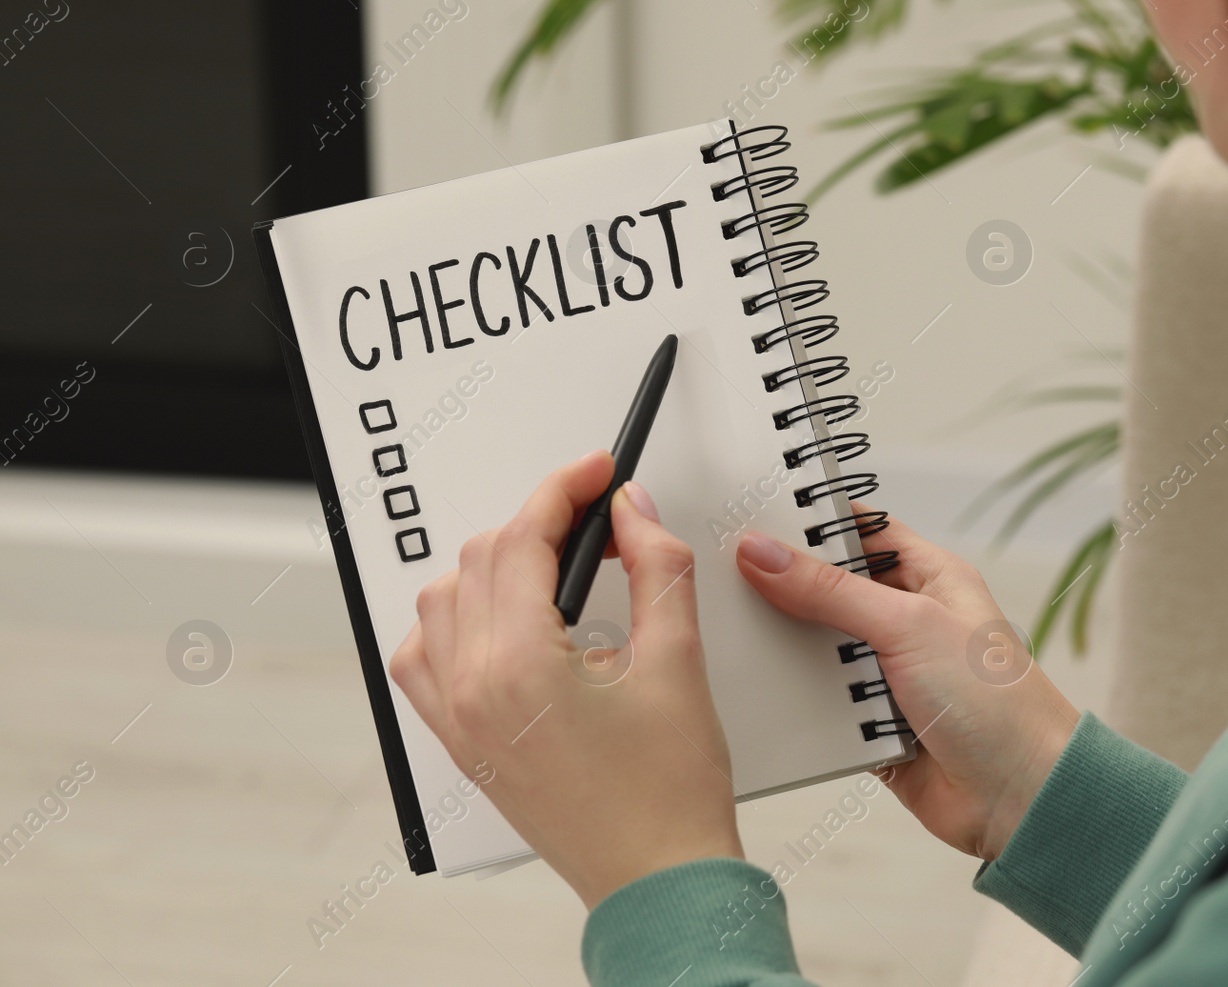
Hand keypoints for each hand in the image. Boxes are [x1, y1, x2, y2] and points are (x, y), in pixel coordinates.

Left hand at [390, 449, 741, 908]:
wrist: (658, 881)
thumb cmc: (668, 796)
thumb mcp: (677, 662)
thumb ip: (657, 568)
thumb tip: (633, 512)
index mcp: (518, 667)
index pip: (521, 540)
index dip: (563, 489)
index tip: (596, 473)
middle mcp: (471, 690)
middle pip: (480, 559)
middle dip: (539, 524)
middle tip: (601, 526)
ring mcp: (457, 720)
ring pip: (441, 600)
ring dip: (493, 568)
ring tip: (556, 573)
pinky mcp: (461, 742)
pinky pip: (423, 657)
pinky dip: (454, 621)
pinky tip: (502, 622)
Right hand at [736, 507, 1078, 862]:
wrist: (1022, 798)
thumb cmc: (995, 701)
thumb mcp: (908, 625)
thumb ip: (831, 590)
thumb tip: (762, 552)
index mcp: (929, 578)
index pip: (862, 531)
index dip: (813, 520)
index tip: (754, 511)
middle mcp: (908, 622)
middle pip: (830, 590)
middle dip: (784, 586)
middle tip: (722, 572)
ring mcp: (889, 674)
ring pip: (818, 649)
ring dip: (787, 649)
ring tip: (727, 630)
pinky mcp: (872, 725)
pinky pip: (819, 705)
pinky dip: (797, 703)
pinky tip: (757, 692)